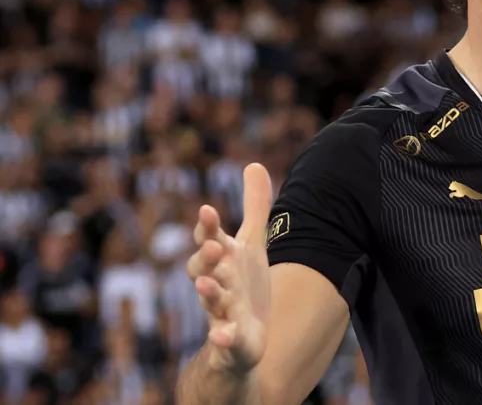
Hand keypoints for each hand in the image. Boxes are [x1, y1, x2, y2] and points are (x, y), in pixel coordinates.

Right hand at [187, 163, 272, 374]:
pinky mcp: (231, 341)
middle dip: (206, 257)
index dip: (208, 227)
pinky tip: (223, 335)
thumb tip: (254, 163)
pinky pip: (225, 340)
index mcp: (222, 261)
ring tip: (206, 284)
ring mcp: (221, 313)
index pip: (210, 240)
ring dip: (208, 294)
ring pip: (211, 302)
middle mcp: (217, 284)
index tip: (208, 210)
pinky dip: (223, 338)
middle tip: (213, 246)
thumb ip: (254, 207)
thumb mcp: (252, 244)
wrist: (241, 339)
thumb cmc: (243, 285)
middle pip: (204, 269)